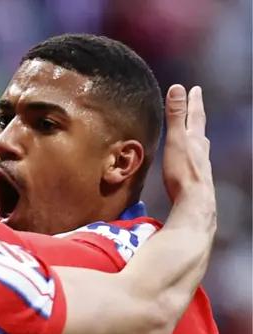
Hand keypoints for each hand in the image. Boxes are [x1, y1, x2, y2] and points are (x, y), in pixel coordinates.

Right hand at [161, 85, 211, 202]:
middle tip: (195, 106)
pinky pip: (195, 159)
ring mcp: (201, 165)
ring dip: (195, 136)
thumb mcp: (176, 140)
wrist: (194, 201)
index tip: (194, 89)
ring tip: (193, 132)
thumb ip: (175, 116)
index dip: (194, 102)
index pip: (195, 116)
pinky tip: (190, 160)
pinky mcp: (196, 178)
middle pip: (199, 129)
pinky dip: (192, 153)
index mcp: (195, 139)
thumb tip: (178, 88)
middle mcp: (201, 150)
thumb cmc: (182, 172)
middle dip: (195, 117)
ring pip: (199, 145)